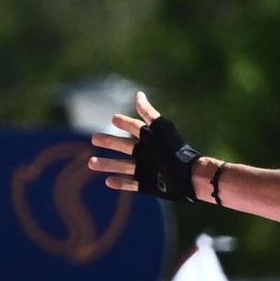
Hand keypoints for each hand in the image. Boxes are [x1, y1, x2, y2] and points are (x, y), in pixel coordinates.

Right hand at [86, 90, 204, 200]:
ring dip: (107, 164)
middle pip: (124, 147)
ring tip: (91, 162)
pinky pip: (132, 184)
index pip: (135, 128)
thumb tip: (138, 94)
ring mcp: (148, 171)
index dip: (125, 123)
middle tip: (94, 138)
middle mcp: (148, 155)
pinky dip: (120, 183)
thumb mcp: (161, 130)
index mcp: (151, 140)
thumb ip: (148, 114)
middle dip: (109, 142)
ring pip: (123, 166)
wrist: (189, 176)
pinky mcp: (149, 186)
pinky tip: (107, 181)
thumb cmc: (175, 151)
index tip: (114, 119)